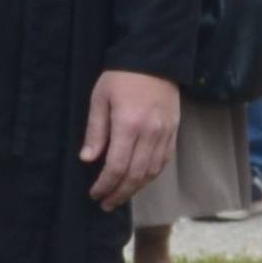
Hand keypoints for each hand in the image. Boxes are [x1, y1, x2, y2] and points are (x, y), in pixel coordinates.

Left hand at [81, 67, 180, 209]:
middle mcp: (150, 133)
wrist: (155, 58)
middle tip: (105, 204)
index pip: (117, 166)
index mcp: (128, 124)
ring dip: (135, 189)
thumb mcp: (100, 98)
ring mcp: (165, 133)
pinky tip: (139, 181)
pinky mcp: (173, 131)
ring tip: (120, 196)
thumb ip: (95, 131)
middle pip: (135, 175)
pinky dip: (150, 176)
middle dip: (119, 193)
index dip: (105, 184)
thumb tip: (87, 160)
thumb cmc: (121, 76)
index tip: (94, 193)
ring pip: (151, 172)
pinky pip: (163, 161)